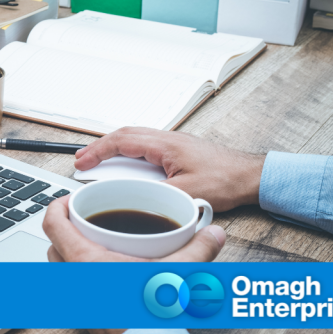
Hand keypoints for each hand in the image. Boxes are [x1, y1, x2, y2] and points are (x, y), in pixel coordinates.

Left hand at [42, 196, 225, 333]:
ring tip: (95, 246)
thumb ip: (198, 249)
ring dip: (70, 253)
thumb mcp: (176, 274)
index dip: (57, 206)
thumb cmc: (150, 317)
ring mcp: (74, 299)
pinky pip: (71, 288)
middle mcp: (72, 279)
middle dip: (65, 230)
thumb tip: (213, 233)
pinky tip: (104, 276)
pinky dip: (80, 276)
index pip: (53, 224)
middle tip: (85, 222)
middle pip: (52, 245)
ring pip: (59, 268)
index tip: (70, 200)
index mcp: (84, 261)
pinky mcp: (82, 315)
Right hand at [74, 127, 264, 211]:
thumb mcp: (187, 193)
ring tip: (99, 160)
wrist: (250, 175)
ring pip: (134, 137)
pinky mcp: (178, 150)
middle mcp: (167, 138)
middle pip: (124, 134)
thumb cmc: (226, 179)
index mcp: (165, 145)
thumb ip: (158, 195)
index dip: (97, 150)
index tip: (82, 161)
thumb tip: (134, 198)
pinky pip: (145, 144)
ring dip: (113, 147)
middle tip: (82, 159)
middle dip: (99, 146)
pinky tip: (126, 163)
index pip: (122, 141)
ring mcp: (173, 142)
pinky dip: (128, 151)